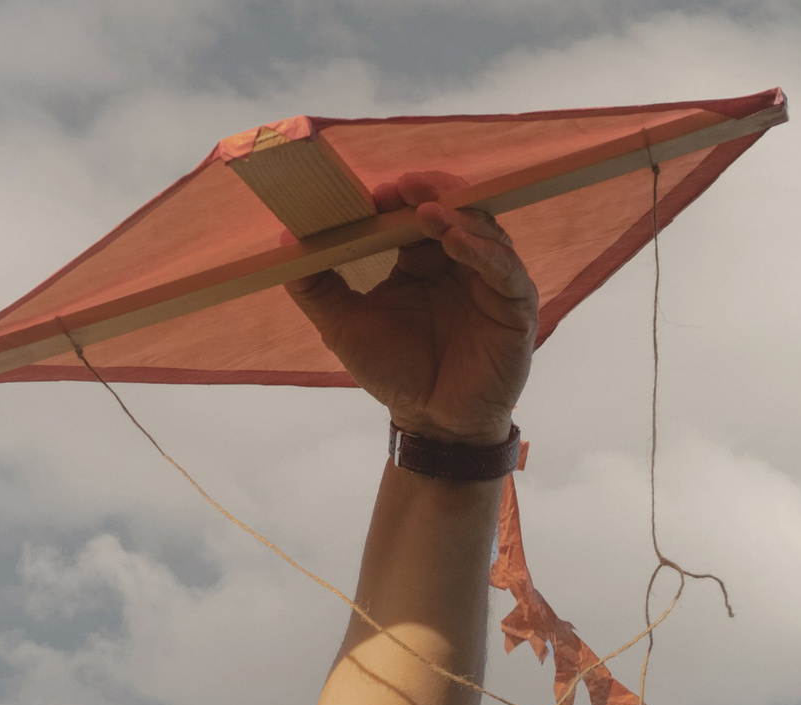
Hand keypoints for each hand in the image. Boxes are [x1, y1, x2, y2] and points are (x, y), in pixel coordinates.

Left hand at [284, 171, 538, 443]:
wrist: (433, 424)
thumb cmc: (395, 374)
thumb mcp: (344, 326)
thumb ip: (315, 286)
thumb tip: (284, 238)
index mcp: (421, 261)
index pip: (412, 213)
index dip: (396, 200)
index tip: (372, 194)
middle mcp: (458, 262)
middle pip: (452, 208)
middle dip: (429, 192)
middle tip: (404, 185)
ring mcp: (490, 279)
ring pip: (482, 230)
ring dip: (455, 215)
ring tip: (426, 210)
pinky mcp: (516, 304)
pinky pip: (505, 268)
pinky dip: (482, 251)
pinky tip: (456, 242)